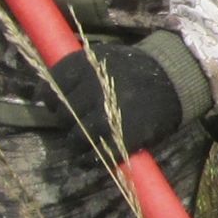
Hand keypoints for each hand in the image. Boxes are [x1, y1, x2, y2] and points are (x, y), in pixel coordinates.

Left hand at [47, 45, 183, 155]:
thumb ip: (76, 72)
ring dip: (79, 142)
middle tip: (82, 119)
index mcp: (86, 65)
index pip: (52, 86)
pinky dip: (91, 160)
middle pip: (63, 115)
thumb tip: (42, 95)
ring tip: (90, 138)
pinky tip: (95, 155)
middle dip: (68, 120)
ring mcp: (107, 115)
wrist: (175, 78)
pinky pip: (94, 157)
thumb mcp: (104, 57)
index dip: (50, 99)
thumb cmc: (135, 68)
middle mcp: (94, 88)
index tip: (56, 104)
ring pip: (75, 139)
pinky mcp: (122, 137)